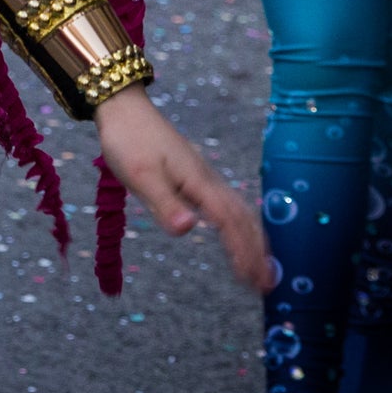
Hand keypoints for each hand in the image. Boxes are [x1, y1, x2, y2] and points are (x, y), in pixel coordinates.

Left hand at [94, 92, 273, 292]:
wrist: (124, 108)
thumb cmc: (128, 141)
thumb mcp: (140, 176)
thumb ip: (164, 203)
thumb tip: (187, 230)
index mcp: (197, 181)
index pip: (228, 221)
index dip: (241, 250)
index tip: (250, 279)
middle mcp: (207, 179)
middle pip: (242, 218)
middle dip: (257, 251)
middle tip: (267, 284)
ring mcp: (204, 176)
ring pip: (239, 210)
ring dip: (252, 239)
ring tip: (261, 267)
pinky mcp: (196, 175)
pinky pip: (228, 204)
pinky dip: (240, 225)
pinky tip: (237, 233)